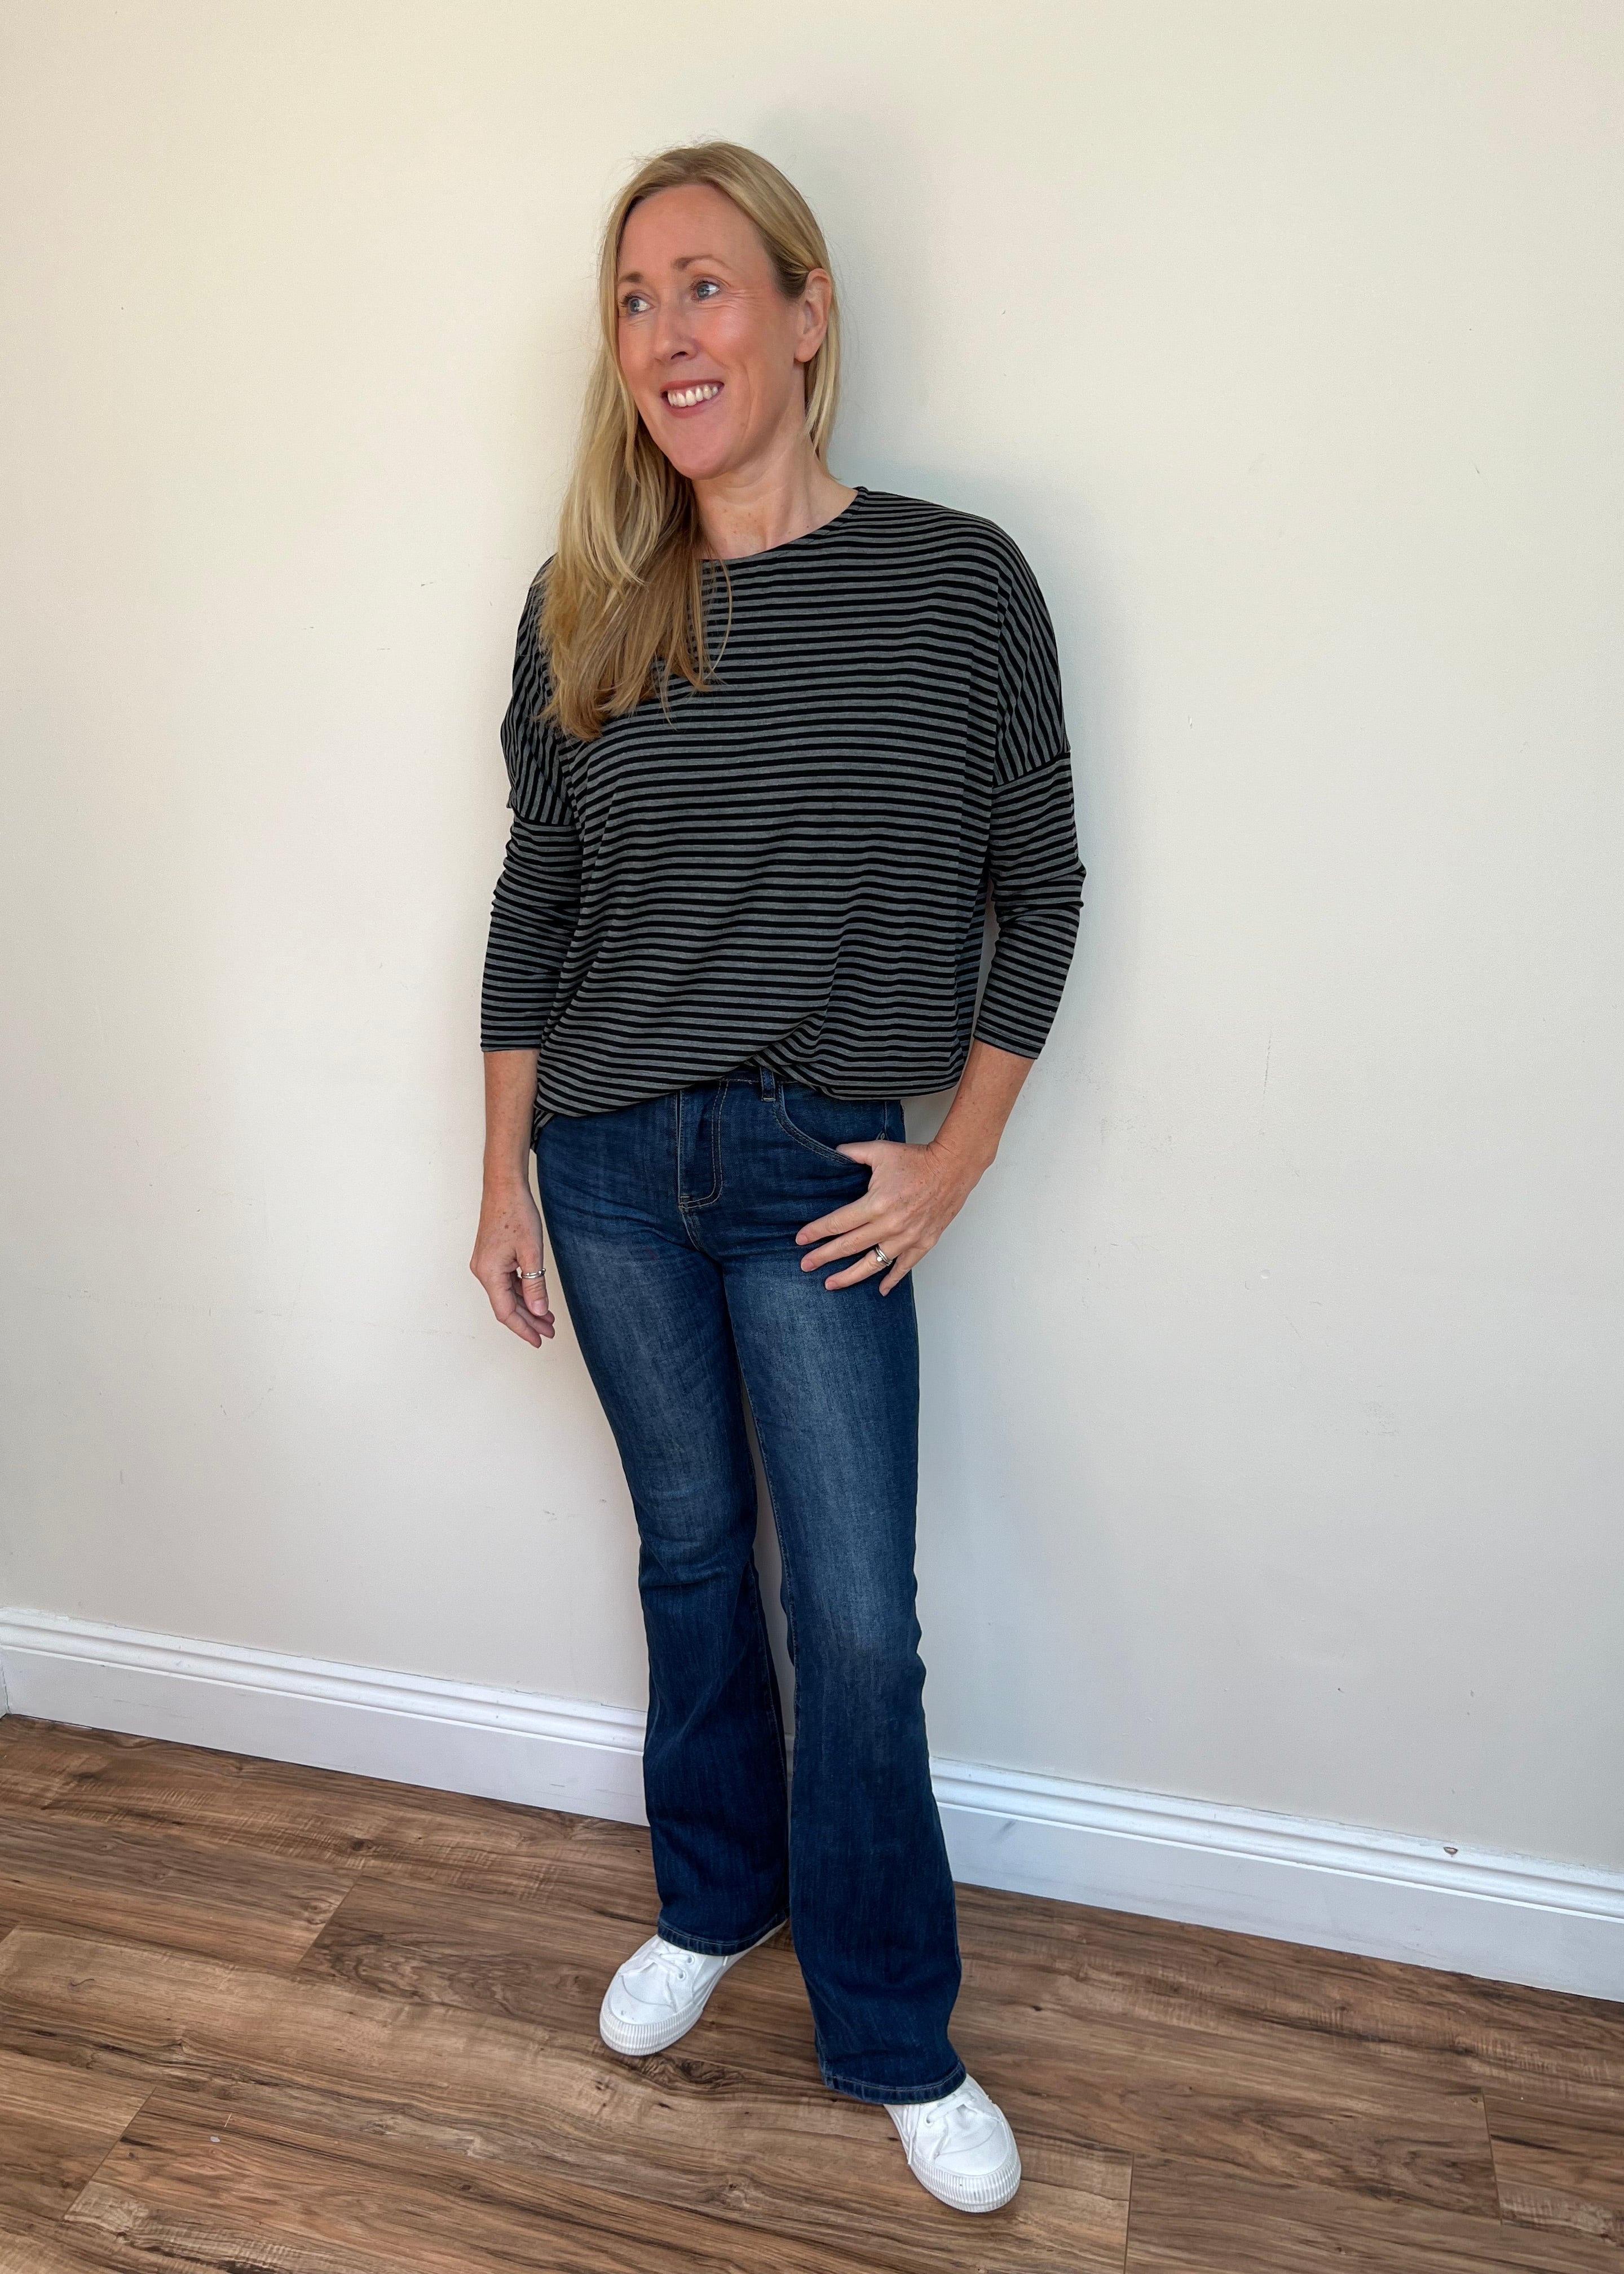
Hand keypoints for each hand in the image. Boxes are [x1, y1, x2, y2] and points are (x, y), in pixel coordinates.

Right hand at [470, 1184, 554, 1345]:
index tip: (539, 1340)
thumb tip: (539, 1311)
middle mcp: (483, 1271)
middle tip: (549, 1332)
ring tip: (548, 1319)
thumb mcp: (531, 1252)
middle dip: (529, 1321)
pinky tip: (537, 1297)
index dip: (523, 1329)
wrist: (504, 1187)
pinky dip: (523, 1292)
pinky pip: (506, 1282)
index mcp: (489, 1273)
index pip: (506, 1312)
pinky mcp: (492, 1257)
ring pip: (507, 1295)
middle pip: (506, 1306)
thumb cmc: (516, 1213)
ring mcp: (486, 1264)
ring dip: (527, 1307)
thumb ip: (535, 1283)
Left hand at [794, 1138, 982, 1293]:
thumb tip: (832, 1152)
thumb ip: (852, 1153)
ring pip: (873, 1264)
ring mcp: (908, 1237)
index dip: (817, 1232)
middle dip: (824, 1257)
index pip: (838, 1223)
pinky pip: (904, 1266)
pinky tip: (880, 1289)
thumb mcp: (880, 1151)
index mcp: (876, 1204)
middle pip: (849, 1247)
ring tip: (831, 1284)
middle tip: (806, 1266)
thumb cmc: (917, 1159)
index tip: (801, 1240)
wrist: (953, 1167)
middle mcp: (890, 1225)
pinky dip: (892, 1279)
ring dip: (850, 1276)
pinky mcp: (924, 1242)